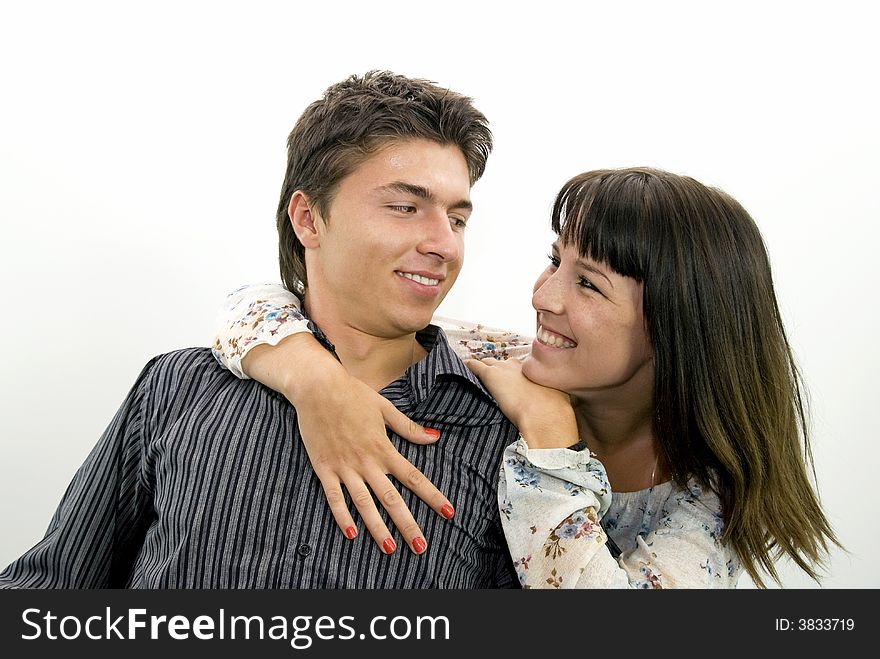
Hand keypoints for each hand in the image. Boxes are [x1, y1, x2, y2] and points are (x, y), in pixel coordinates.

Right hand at [244, 335, 453, 554]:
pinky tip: (351, 534)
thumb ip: (409, 428)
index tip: (449, 512)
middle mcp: (366, 462)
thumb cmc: (353, 394)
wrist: (317, 387)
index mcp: (384, 447)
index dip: (433, 496)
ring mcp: (344, 467)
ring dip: (377, 527)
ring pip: (364, 503)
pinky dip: (342, 516)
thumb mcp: (385, 408)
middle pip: (391, 498)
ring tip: (389, 548)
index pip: (414, 477)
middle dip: (408, 524)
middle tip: (421, 547)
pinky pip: (334, 497)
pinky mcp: (324, 468)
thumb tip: (435, 437)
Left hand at [464, 356, 578, 447]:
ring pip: (489, 363)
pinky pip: (475, 365)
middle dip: (500, 371)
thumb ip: (554, 397)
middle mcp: (519, 365)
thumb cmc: (555, 411)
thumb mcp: (559, 399)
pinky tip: (463, 369)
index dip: (515, 376)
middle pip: (504, 363)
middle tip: (497, 384)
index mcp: (535, 370)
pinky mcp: (490, 375)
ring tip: (477, 378)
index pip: (520, 368)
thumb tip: (558, 404)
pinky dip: (469, 366)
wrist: (545, 415)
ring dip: (484, 369)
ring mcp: (504, 369)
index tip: (513, 385)